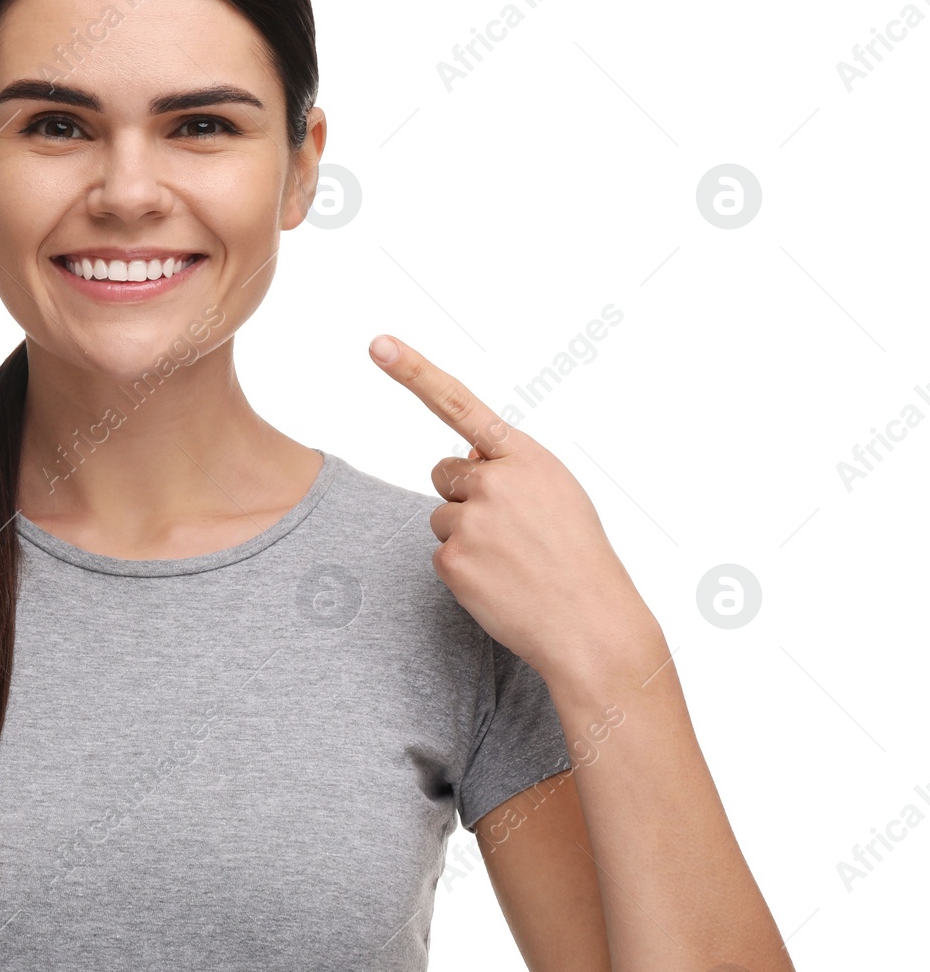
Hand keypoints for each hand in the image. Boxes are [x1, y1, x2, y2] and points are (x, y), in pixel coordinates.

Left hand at [368, 334, 648, 679]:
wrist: (592, 626)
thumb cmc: (578, 557)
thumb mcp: (558, 492)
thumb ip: (511, 466)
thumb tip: (464, 455)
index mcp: (524, 457)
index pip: (460, 404)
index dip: (414, 372)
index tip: (380, 345)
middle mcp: (493, 481)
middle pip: (444, 474)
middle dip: (465, 497)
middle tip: (510, 531)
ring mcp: (470, 521)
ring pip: (442, 518)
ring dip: (468, 537)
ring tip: (513, 561)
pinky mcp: (452, 560)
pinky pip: (441, 555)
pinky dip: (465, 571)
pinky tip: (500, 583)